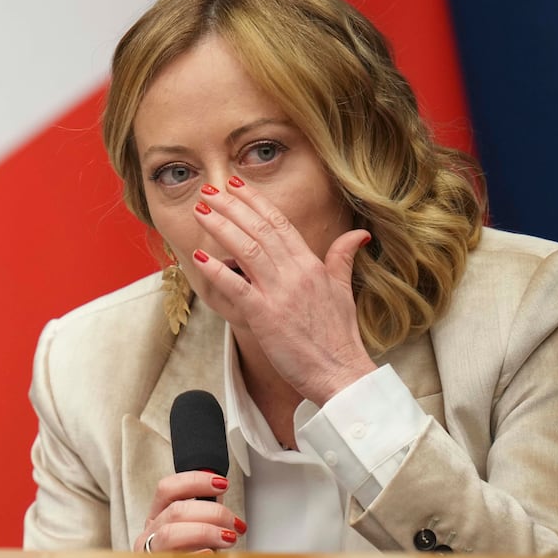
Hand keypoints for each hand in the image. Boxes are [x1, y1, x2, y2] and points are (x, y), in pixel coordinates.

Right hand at [135, 471, 245, 552]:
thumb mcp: (192, 529)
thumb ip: (204, 509)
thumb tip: (220, 488)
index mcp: (157, 516)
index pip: (168, 488)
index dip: (195, 481)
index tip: (221, 484)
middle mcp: (150, 532)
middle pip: (176, 511)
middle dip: (212, 512)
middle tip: (234, 522)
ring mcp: (150, 554)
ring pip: (172, 533)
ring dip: (206, 532)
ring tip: (229, 538)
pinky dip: (196, 556)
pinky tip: (211, 555)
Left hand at [189, 177, 374, 403]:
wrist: (341, 372)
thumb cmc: (339, 335)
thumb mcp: (344, 290)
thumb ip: (342, 259)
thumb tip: (359, 234)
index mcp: (311, 265)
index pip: (280, 224)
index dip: (256, 202)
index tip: (236, 185)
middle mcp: (295, 273)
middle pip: (260, 230)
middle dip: (232, 207)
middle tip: (209, 190)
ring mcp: (280, 294)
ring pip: (247, 250)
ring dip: (221, 228)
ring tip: (200, 211)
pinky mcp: (266, 316)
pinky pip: (237, 288)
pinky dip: (217, 271)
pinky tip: (198, 257)